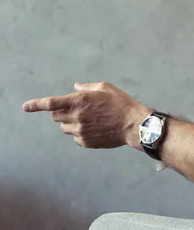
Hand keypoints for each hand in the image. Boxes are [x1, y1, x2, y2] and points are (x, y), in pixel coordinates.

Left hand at [23, 82, 152, 148]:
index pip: (51, 103)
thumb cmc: (122, 104)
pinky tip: (95, 129)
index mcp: (79, 101)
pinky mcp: (86, 142)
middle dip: (62, 113)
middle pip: (56, 116)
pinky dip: (80, 134)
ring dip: (71, 123)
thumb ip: (88, 87)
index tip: (25, 107)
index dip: (36, 105)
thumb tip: (76, 87)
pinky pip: (75, 138)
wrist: (133, 124)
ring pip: (64, 128)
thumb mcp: (106, 88)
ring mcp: (80, 131)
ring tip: (90, 121)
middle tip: (77, 110)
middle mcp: (76, 117)